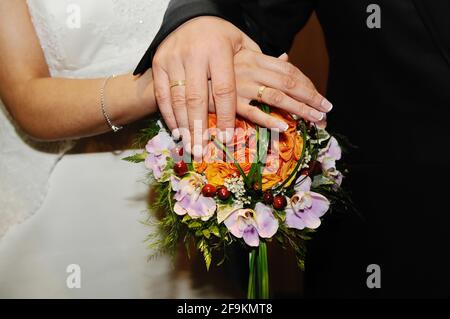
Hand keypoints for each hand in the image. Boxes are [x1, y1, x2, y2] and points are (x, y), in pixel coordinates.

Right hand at [152, 16, 259, 156]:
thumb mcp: (241, 42)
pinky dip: (169, 115)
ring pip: (178, 99)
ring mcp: (174, 60)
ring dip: (183, 127)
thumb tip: (287, 63)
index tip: (228, 138)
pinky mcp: (159, 64)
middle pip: (197, 99)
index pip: (224, 89)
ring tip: (190, 147)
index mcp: (219, 51)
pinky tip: (177, 131)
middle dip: (199, 128)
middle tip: (202, 152)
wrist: (187, 19)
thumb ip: (260, 58)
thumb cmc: (219, 36)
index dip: (227, 116)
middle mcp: (195, 55)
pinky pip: (163, 94)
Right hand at [207, 50, 330, 129]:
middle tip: (325, 113)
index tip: (322, 100)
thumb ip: (264, 61)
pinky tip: (284, 127)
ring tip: (314, 120)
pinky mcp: (226, 102)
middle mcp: (250, 70)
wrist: (182, 66)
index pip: (289, 72)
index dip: (309, 86)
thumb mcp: (240, 56)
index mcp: (255, 58)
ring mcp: (239, 86)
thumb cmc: (213, 65)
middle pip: (289, 84)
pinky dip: (268, 120)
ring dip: (298, 110)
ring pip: (276, 98)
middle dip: (310, 100)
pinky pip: (251, 112)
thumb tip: (286, 58)